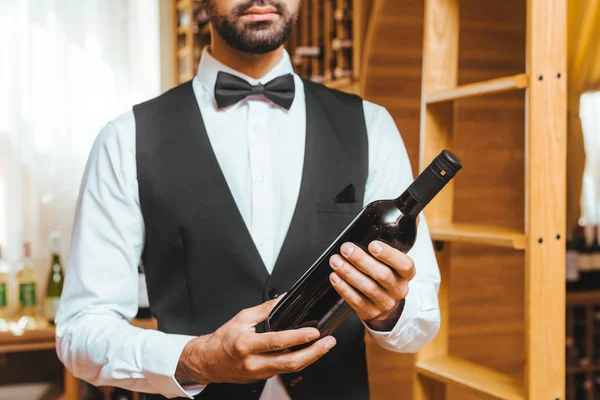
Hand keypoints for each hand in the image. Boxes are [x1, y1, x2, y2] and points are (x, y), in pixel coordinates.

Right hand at [175, 298, 336, 385]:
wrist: (208, 362)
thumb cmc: (222, 340)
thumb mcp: (241, 318)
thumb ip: (264, 309)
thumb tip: (282, 299)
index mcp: (246, 345)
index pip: (278, 342)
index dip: (298, 337)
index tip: (313, 332)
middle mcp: (254, 362)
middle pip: (290, 363)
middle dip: (313, 353)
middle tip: (328, 343)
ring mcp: (259, 373)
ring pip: (290, 369)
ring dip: (310, 358)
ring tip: (324, 347)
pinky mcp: (263, 377)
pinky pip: (284, 370)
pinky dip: (298, 361)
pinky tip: (309, 352)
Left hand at [328, 240, 415, 331]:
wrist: (388, 307)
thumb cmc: (390, 274)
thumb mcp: (399, 257)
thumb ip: (403, 236)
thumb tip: (414, 214)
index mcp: (407, 274)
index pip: (405, 265)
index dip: (389, 255)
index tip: (373, 245)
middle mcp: (398, 289)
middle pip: (382, 276)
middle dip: (361, 260)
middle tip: (346, 248)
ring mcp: (384, 303)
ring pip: (367, 288)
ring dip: (349, 273)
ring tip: (335, 260)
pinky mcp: (369, 312)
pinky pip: (356, 302)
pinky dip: (343, 289)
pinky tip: (334, 277)